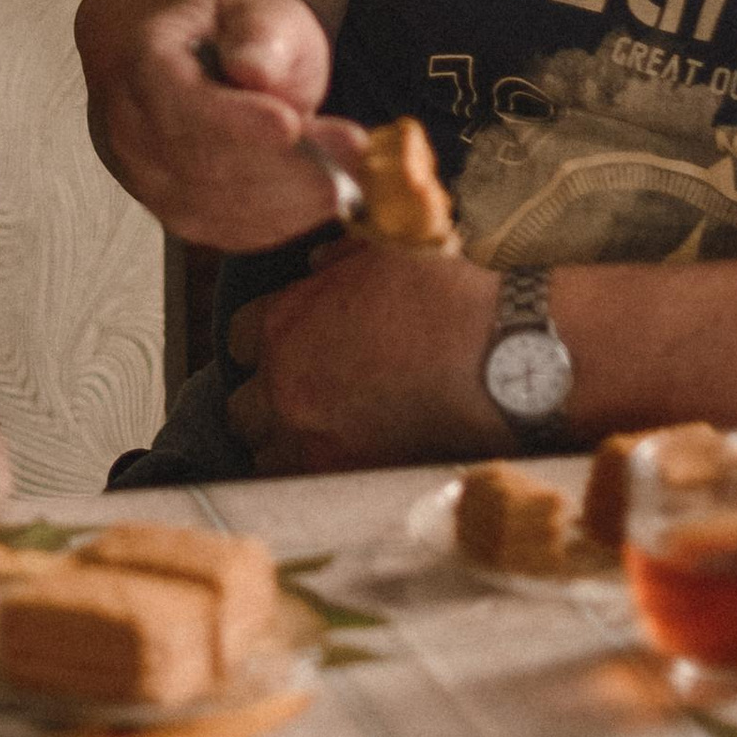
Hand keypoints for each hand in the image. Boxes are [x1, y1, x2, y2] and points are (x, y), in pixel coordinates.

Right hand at [96, 0, 363, 251]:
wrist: (198, 75)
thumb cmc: (230, 39)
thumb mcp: (254, 11)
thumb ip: (259, 31)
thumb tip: (254, 68)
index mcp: (143, 66)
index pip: (180, 104)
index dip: (235, 121)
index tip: (291, 125)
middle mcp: (134, 134)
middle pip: (204, 166)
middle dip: (285, 166)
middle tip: (353, 154)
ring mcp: (153, 184)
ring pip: (222, 208)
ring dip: (294, 198)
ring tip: (353, 176)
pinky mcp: (184, 220)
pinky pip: (236, 232)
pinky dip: (287, 220)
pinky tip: (328, 197)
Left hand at [225, 237, 499, 469]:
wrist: (498, 357)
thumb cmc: (446, 298)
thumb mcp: (381, 254)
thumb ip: (333, 261)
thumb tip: (315, 266)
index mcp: (281, 323)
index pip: (238, 340)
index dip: (265, 344)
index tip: (289, 351)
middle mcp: (282, 383)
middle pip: (242, 404)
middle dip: (268, 398)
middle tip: (304, 395)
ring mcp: (308, 437)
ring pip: (266, 451)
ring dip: (285, 441)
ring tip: (321, 433)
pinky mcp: (344, 475)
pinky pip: (303, 483)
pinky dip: (315, 471)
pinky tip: (342, 457)